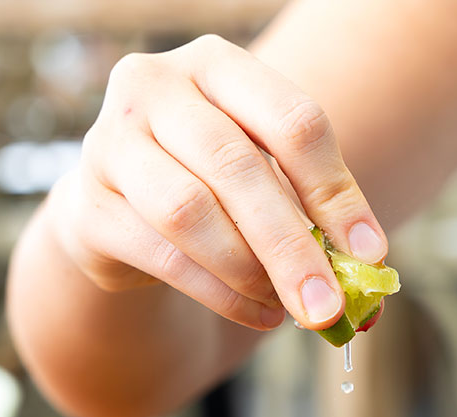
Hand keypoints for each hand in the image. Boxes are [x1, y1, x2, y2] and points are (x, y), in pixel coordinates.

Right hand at [49, 34, 388, 330]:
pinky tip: (257, 313)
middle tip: (329, 306)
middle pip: (237, 168)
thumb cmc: (213, 184)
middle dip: (292, 246)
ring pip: (190, 213)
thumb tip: (368, 270)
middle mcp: (154, 87)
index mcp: (217, 64)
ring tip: (287, 307)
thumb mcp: (266, 176)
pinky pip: (164, 257)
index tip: (368, 255)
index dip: (335, 192)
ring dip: (250, 271)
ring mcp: (110, 144)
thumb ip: (312, 209)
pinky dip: (220, 295)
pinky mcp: (88, 208)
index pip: (291, 120)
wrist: (121, 209)